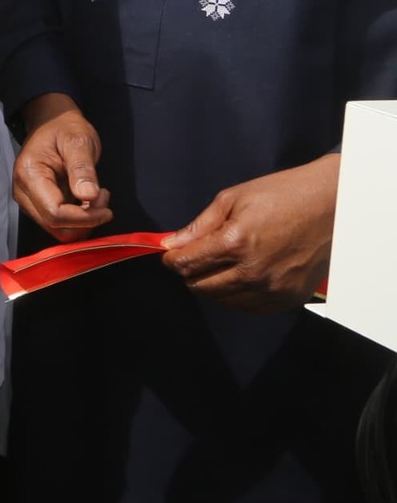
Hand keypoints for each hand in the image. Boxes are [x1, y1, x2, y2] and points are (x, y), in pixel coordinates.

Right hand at [12, 92, 112, 240]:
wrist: (51, 123)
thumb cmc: (64, 128)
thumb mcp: (78, 141)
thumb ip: (82, 169)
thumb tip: (88, 196)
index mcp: (29, 174)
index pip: (54, 213)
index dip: (84, 217)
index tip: (106, 206)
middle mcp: (23, 192)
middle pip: (54, 226)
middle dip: (84, 220)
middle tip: (102, 198)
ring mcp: (28, 200)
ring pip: (57, 229)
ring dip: (82, 221)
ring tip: (97, 197)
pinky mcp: (37, 204)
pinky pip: (59, 223)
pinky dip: (78, 218)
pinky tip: (88, 200)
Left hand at [162, 154, 338, 312]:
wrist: (332, 204)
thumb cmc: (283, 194)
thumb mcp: (233, 199)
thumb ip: (200, 225)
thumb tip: (171, 243)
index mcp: (236, 243)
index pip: (187, 264)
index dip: (171, 260)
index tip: (170, 254)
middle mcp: (254, 272)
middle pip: (201, 287)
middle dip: (189, 273)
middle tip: (192, 259)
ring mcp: (274, 288)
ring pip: (224, 301)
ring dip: (211, 286)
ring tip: (216, 266)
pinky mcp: (290, 298)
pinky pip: (250, 308)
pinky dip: (236, 297)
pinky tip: (236, 279)